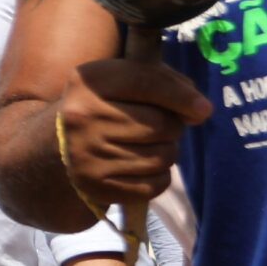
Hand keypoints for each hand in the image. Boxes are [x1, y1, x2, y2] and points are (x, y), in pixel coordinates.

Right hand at [58, 60, 210, 211]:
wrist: (63, 143)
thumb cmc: (107, 104)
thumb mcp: (125, 79)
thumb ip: (164, 82)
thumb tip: (200, 110)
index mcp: (89, 82)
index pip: (146, 83)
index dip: (181, 96)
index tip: (204, 109)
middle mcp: (82, 117)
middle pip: (159, 125)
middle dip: (172, 127)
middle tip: (162, 127)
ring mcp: (86, 154)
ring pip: (161, 157)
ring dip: (167, 152)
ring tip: (151, 146)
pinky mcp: (95, 186)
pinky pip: (153, 185)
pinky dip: (159, 177)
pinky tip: (143, 167)